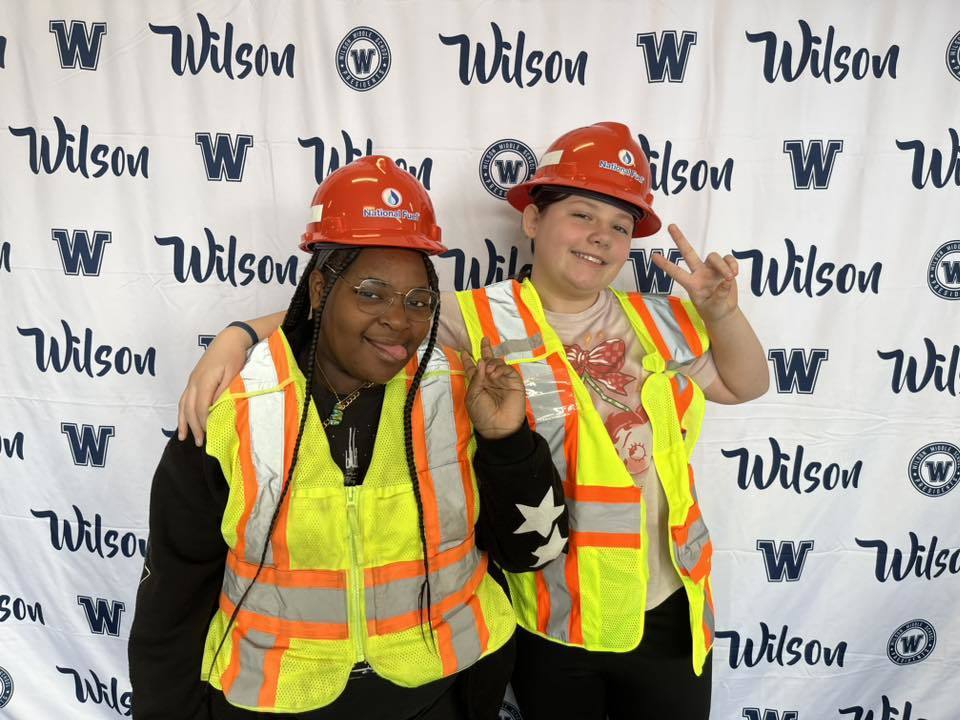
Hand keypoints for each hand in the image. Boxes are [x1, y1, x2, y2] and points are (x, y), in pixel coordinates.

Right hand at [176, 326, 249, 444]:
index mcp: (205, 382)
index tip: (209, 435)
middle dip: (194, 427)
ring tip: (184, 437)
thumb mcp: (233, 374)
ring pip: (183, 405)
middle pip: (190, 409)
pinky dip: (182, 412)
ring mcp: (192, 381)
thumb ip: (224, 392)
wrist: (229, 339)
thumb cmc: (234, 357)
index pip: (202, 407)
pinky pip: (184, 399)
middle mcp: (194, 382)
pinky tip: (183, 421)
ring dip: (183, 422)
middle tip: (199, 443)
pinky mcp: (193, 380)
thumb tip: (217, 409)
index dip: (204, 422)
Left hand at [462, 338, 526, 439]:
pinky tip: (494, 374)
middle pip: (487, 361)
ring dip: (491, 362)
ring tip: (488, 371)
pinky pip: (507, 369)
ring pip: (497, 363)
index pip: (473, 369)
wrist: (499, 426)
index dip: (468, 360)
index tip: (464, 352)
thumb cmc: (482, 413)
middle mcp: (490, 380)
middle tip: (483, 340)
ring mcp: (502, 380)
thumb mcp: (473, 396)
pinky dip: (500, 368)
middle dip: (485, 350)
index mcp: (478, 384)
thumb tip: (482, 361)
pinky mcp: (513, 381)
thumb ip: (476, 378)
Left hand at [651, 224, 739, 322]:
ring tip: (730, 277)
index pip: (676, 272)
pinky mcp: (724, 268)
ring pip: (714, 257)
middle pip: (688, 252)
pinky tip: (735, 274)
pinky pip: (728, 259)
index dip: (665, 264)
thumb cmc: (714, 310)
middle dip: (680, 239)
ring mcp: (711, 269)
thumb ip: (719, 294)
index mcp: (691, 284)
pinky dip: (732, 264)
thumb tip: (727, 280)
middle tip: (670, 226)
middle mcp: (699, 273)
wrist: (725, 312)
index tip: (653, 256)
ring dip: (723, 266)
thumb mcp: (714, 306)